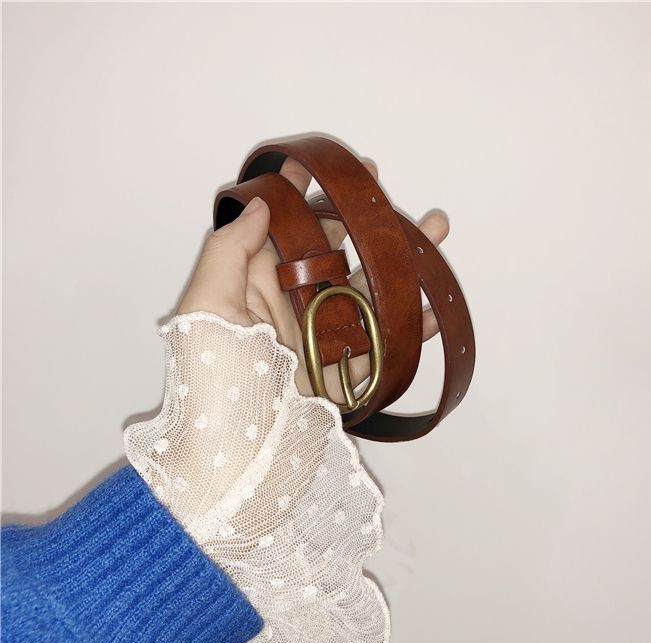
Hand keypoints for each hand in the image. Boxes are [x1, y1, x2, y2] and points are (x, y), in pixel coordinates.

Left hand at [177, 157, 449, 402]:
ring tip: (435, 228)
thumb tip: (260, 204)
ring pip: (368, 290)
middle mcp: (291, 304)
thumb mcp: (204, 307)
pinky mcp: (345, 372)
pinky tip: (436, 306)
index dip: (306, 193)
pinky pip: (385, 343)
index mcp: (253, 284)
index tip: (334, 166)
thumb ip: (228, 251)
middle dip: (361, 219)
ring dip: (402, 262)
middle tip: (387, 190)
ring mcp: (322, 337)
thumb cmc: (211, 383)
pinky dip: (413, 326)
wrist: (232, 459)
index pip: (284, 226)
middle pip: (334, 251)